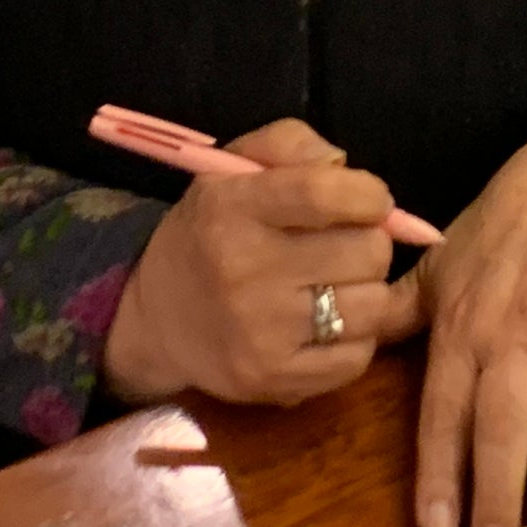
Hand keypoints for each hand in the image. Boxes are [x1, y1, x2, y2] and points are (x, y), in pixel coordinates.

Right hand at [102, 120, 422, 404]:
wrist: (154, 321)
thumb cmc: (208, 235)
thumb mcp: (231, 169)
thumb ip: (289, 145)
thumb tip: (345, 165)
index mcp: (231, 208)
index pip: (323, 193)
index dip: (368, 195)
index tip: (372, 200)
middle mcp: (243, 271)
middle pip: (366, 253)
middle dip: (370, 243)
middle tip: (347, 247)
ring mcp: (259, 333)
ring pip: (372, 307)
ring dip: (369, 292)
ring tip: (339, 286)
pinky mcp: (273, 381)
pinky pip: (358, 357)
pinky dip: (356, 339)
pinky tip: (329, 326)